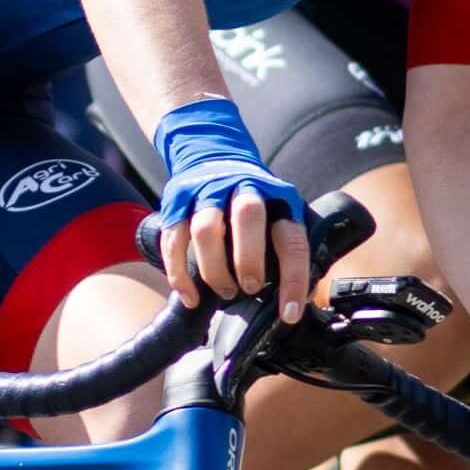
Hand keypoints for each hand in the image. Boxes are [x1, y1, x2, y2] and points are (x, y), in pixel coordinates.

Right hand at [151, 95, 307, 318]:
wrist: (213, 157)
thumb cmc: (253, 203)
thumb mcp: (279, 213)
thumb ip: (285, 249)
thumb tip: (296, 300)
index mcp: (278, 196)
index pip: (291, 238)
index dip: (293, 278)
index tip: (289, 312)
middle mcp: (243, 188)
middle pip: (246, 216)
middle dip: (248, 259)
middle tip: (249, 288)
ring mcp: (206, 192)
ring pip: (205, 229)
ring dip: (214, 269)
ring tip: (224, 291)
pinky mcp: (176, 202)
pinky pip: (173, 241)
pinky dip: (179, 274)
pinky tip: (191, 297)